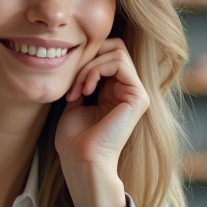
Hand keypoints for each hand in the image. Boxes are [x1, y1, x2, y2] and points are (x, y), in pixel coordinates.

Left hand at [55, 37, 148, 206]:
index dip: (86, 60)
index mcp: (116, 92)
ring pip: (116, 51)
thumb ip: (83, 78)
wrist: (82, 160)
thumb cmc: (75, 139)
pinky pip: (118, 63)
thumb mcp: (76, 100)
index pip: (107, 54)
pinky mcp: (138, 97)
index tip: (68, 84)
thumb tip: (81, 57)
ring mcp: (136, 93)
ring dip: (89, 66)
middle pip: (115, 47)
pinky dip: (97, 70)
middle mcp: (130, 91)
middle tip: (73, 83)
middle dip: (89, 58)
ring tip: (78, 89)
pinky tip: (86, 89)